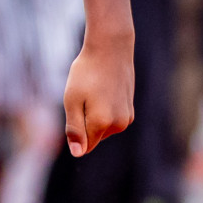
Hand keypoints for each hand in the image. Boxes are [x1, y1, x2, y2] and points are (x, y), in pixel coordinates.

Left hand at [62, 37, 133, 156]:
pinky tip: (103, 88)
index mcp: (102, 124)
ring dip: (94, 114)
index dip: (74, 131)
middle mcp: (119, 125)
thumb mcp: (72, 100)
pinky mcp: (131, 109)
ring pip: (102, 127)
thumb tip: (78, 154)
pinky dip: (103, 107)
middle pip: (93, 136)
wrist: (111, 48)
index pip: (85, 145)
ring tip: (94, 90)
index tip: (75, 109)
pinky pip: (111, 117)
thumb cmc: (86, 73)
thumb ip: (75, 129)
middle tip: (83, 96)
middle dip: (84, 121)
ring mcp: (127, 117)